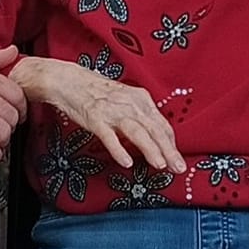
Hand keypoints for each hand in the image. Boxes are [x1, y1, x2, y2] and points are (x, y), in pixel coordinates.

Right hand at [14, 57, 184, 174]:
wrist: (70, 81)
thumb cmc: (99, 92)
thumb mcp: (126, 99)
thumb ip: (141, 116)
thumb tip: (157, 137)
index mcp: (140, 99)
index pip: (162, 124)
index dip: (171, 143)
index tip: (177, 159)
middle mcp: (130, 104)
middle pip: (153, 129)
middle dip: (168, 150)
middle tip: (178, 167)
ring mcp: (112, 111)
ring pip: (136, 132)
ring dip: (149, 149)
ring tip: (159, 165)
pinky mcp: (95, 119)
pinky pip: (109, 136)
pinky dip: (119, 149)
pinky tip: (126, 162)